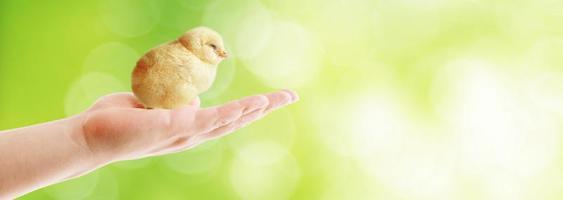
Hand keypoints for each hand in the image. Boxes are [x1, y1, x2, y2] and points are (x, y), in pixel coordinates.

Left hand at [77, 90, 298, 164]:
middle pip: (237, 120)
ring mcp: (185, 134)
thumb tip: (194, 100)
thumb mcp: (156, 106)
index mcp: (190, 128)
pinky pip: (208, 119)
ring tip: (278, 99)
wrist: (91, 137)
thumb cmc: (120, 120)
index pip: (228, 117)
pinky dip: (231, 113)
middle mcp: (193, 135)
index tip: (273, 99)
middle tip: (292, 96)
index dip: (252, 109)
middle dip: (266, 108)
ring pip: (228, 121)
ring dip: (255, 109)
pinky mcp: (174, 128)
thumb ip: (178, 103)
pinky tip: (250, 105)